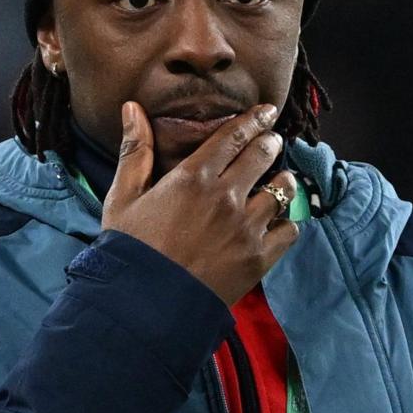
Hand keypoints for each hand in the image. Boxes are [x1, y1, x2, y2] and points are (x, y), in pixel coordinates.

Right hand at [101, 101, 299, 305]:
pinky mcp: (258, 258)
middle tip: (272, 141)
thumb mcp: (123, 196)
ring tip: (277, 182)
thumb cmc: (129, 249)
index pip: (235, 135)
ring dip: (281, 181)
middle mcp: (226, 197)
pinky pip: (289, 230)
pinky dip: (285, 223)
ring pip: (282, 190)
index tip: (267, 111)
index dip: (255, 119)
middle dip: (271, 143)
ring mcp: (246, 228)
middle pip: (264, 155)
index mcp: (194, 177)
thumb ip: (134, 149)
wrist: (144, 304)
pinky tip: (276, 223)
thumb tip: (132, 107)